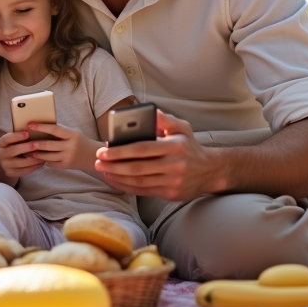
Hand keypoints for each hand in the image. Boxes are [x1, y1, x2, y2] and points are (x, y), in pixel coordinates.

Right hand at [0, 129, 45, 178]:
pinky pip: (25, 171)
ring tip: (44, 154)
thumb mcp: (14, 140)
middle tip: (37, 145)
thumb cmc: (15, 145)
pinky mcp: (11, 173)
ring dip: (34, 158)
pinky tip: (42, 162)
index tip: (27, 133)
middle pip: (13, 151)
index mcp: (1, 143)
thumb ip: (20, 136)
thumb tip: (34, 128)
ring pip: (21, 163)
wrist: (8, 161)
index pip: (7, 139)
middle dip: (26, 148)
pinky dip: (34, 166)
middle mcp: (0, 154)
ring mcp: (5, 165)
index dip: (17, 136)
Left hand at [27, 122, 100, 171]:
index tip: (30, 125)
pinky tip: (38, 158)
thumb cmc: (80, 141)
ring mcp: (68, 157)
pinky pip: (51, 163)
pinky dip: (44, 161)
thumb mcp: (73, 133)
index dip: (41, 127)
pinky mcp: (66, 166)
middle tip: (25, 142)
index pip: (54, 129)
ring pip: (48, 156)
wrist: (92, 156)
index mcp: (72, 135)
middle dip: (35, 144)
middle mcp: (70, 146)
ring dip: (37, 154)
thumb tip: (41, 126)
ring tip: (28, 151)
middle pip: (49, 145)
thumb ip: (60, 131)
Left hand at [94, 110, 223, 199]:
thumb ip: (165, 119)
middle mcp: (174, 165)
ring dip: (117, 176)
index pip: (142, 149)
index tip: (103, 150)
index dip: (120, 151)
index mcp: (174, 146)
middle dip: (114, 165)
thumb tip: (150, 112)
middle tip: (98, 161)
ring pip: (138, 181)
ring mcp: (172, 182)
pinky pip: (143, 191)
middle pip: (137, 167)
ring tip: (103, 170)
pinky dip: (126, 186)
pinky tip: (115, 180)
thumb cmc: (190, 146)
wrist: (209, 171)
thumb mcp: (182, 128)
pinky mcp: (169, 194)